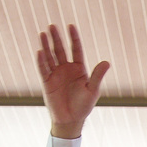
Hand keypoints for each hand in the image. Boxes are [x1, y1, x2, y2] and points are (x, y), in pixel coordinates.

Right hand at [36, 24, 109, 138]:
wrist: (70, 120)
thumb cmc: (83, 106)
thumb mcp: (92, 90)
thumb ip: (97, 76)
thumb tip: (107, 62)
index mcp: (79, 69)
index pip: (76, 49)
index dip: (73, 38)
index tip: (71, 26)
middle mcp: (66, 69)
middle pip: (60, 50)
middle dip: (56, 38)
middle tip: (52, 26)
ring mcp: (56, 74)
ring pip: (50, 57)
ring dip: (46, 46)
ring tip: (43, 34)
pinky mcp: (47, 82)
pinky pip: (43, 69)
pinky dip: (41, 61)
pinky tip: (40, 51)